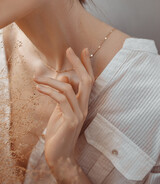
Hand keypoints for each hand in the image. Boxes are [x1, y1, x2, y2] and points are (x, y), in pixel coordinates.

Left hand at [33, 47, 94, 179]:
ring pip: (69, 89)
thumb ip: (64, 94)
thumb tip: (64, 77)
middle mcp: (84, 107)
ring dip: (51, 81)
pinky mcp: (71, 120)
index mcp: (83, 103)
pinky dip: (49, 91)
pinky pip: (60, 99)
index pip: (89, 81)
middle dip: (78, 64)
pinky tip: (39, 88)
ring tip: (36, 79)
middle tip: (69, 50)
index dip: (87, 66)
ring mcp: (79, 114)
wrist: (59, 154)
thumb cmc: (59, 131)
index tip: (84, 51)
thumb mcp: (60, 109)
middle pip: (87, 81)